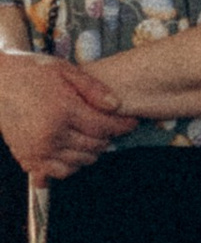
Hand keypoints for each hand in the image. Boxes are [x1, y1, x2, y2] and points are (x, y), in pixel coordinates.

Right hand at [0, 50, 125, 183]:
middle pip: (94, 147)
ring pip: (79, 162)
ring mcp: (37, 150)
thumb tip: (116, 106)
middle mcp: (50, 135)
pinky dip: (71, 164)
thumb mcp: (66, 71)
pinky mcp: (27, 158)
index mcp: (62, 111)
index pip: (103, 128)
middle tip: (110, 127)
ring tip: (92, 136)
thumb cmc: (32, 72)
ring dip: (91, 152)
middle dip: (108, 138)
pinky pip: (58, 172)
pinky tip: (73, 149)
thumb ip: (93, 89)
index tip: (131, 123)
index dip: (122, 126)